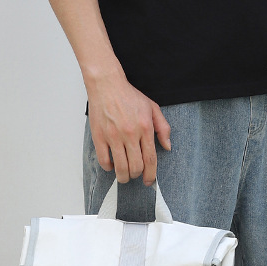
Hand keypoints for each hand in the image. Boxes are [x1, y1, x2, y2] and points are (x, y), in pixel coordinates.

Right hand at [86, 71, 170, 185]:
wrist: (106, 84)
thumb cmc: (128, 96)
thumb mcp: (152, 108)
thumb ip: (163, 128)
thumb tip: (167, 146)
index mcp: (145, 128)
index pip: (150, 159)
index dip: (150, 175)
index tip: (148, 181)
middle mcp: (130, 133)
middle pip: (136, 167)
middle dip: (137, 176)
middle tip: (135, 175)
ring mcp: (113, 136)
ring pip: (121, 167)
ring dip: (123, 177)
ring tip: (124, 176)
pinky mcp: (99, 136)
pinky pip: (104, 161)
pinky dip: (109, 168)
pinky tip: (112, 165)